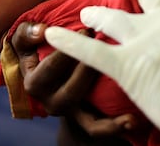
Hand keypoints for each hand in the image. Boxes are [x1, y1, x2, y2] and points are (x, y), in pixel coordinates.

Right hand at [12, 22, 135, 138]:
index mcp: (34, 84)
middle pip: (71, 91)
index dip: (68, 50)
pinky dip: (115, 127)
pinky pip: (98, 128)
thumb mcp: (27, 42)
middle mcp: (51, 103)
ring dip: (107, 108)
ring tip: (127, 90)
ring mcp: (70, 113)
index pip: (50, 68)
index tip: (86, 31)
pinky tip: (132, 120)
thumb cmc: (40, 52)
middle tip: (108, 50)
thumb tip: (42, 30)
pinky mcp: (86, 121)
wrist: (54, 82)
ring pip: (87, 116)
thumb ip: (27, 33)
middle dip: (90, 70)